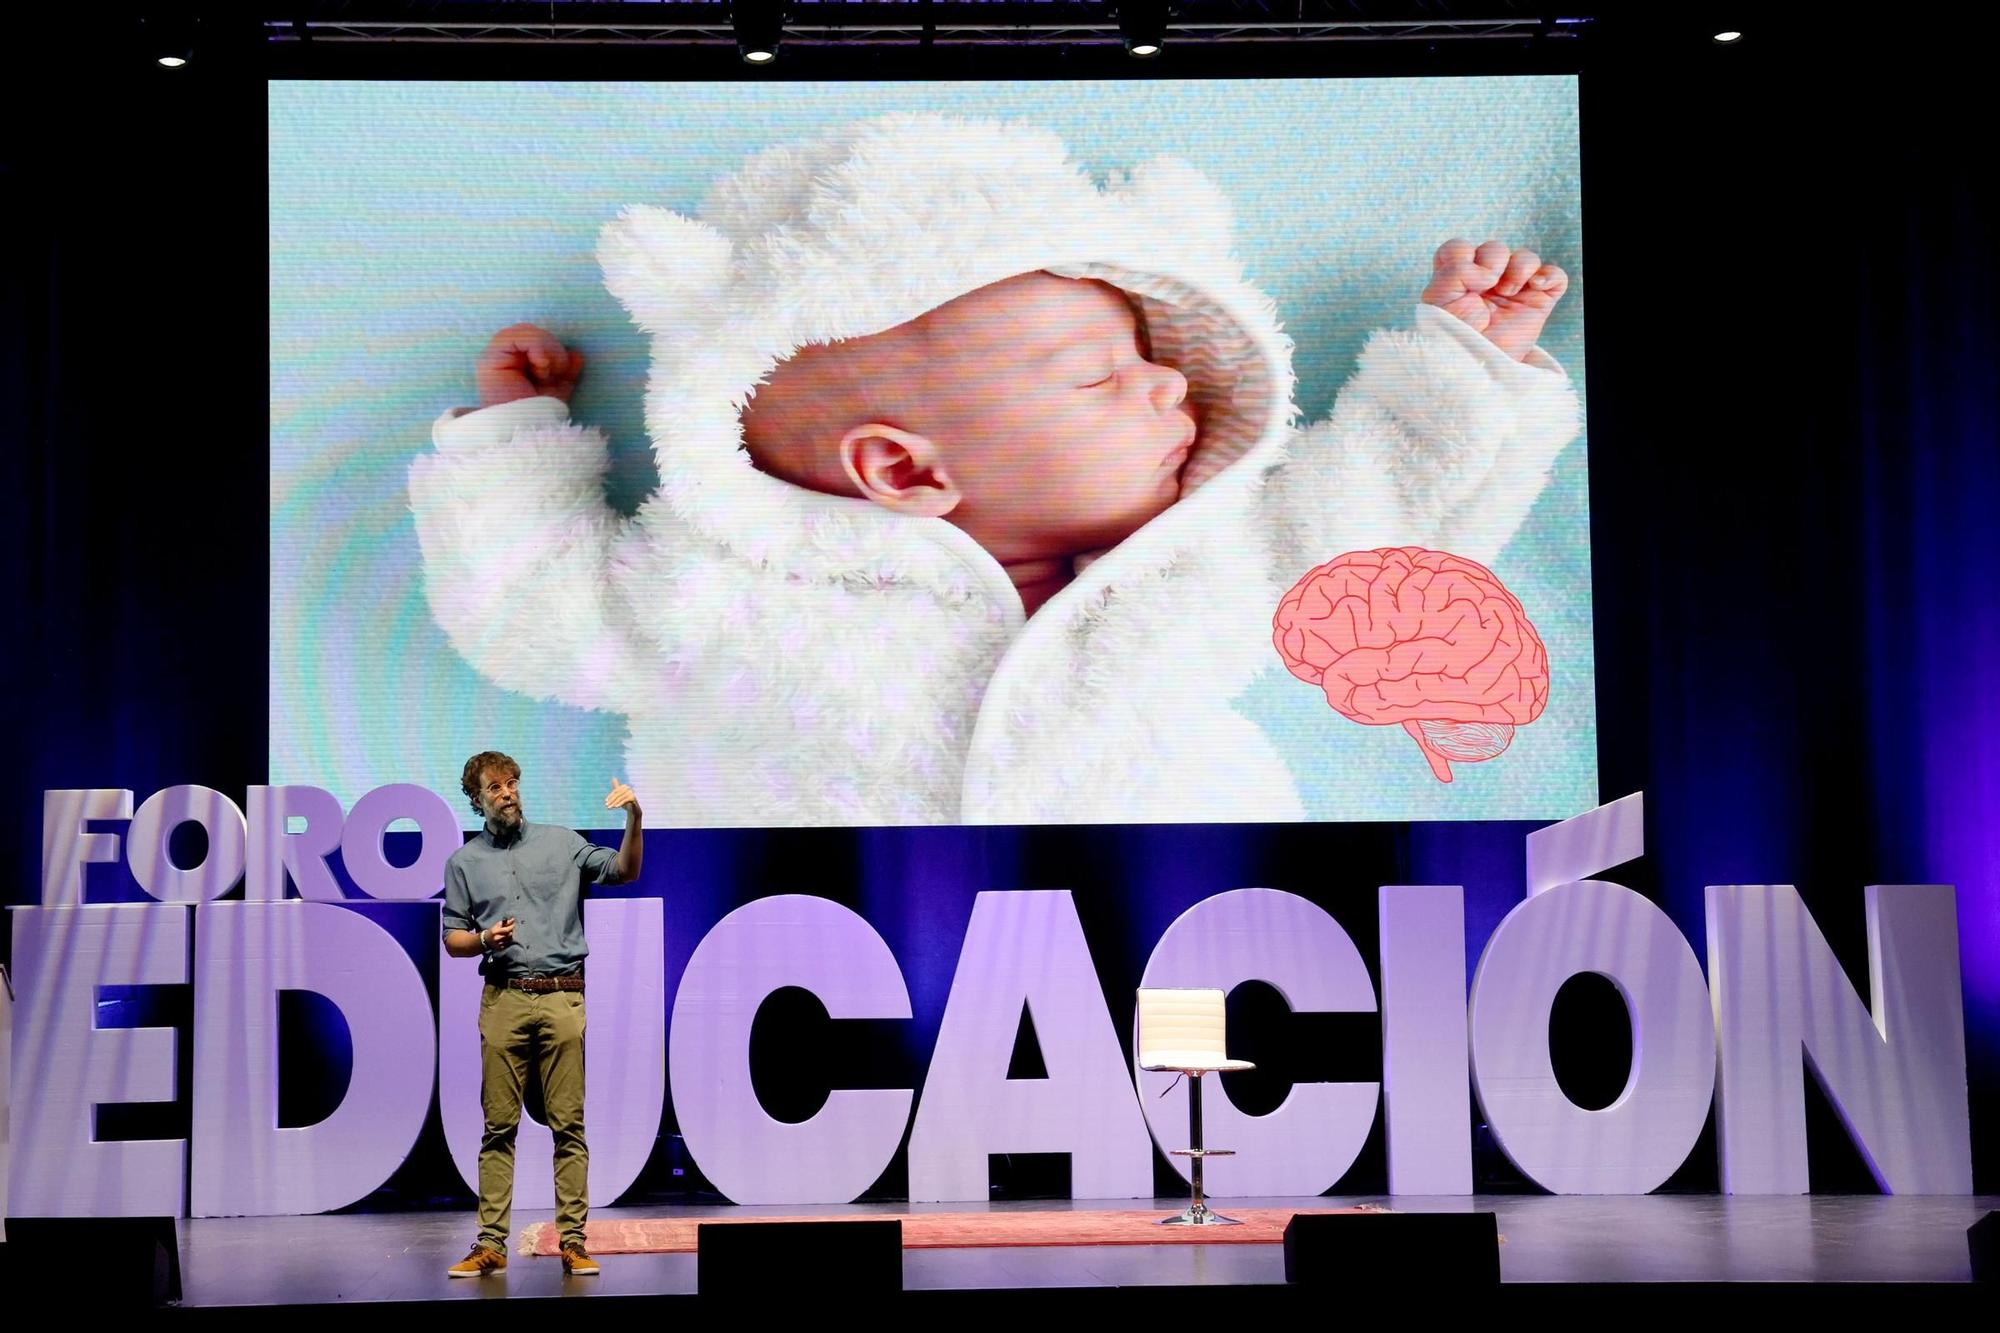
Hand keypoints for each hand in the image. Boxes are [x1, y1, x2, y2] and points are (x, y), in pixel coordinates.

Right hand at [476, 323, 584, 406]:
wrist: (529, 432)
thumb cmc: (541, 416)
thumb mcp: (559, 391)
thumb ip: (566, 372)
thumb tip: (576, 354)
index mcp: (517, 365)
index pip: (538, 340)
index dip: (556, 351)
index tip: (563, 374)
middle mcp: (503, 360)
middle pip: (533, 333)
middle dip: (553, 350)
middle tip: (553, 374)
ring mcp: (494, 359)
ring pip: (526, 332)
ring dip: (546, 351)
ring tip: (545, 374)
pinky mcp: (488, 360)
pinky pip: (516, 336)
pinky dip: (537, 347)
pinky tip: (540, 367)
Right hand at [485, 917, 517, 949]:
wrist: (485, 941)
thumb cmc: (493, 931)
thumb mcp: (497, 925)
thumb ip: (506, 922)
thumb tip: (513, 919)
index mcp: (495, 932)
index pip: (507, 930)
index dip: (512, 927)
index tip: (514, 925)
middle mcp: (496, 939)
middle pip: (509, 935)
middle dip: (511, 932)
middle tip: (510, 930)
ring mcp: (498, 944)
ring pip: (509, 940)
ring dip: (510, 936)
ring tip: (507, 934)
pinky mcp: (500, 949)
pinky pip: (508, 944)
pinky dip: (508, 941)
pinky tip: (506, 939)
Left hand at [605, 777, 640, 820]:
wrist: (634, 809)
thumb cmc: (625, 801)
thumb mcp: (620, 794)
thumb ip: (617, 786)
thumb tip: (613, 777)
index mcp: (624, 786)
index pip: (615, 791)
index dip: (610, 796)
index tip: (605, 801)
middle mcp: (628, 788)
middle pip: (617, 794)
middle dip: (611, 800)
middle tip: (606, 805)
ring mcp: (631, 792)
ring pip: (620, 798)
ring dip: (614, 803)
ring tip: (609, 807)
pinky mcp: (633, 797)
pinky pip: (624, 800)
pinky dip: (620, 804)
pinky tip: (615, 807)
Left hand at [1421, 239, 1568, 362]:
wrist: (1476, 364)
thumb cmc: (1453, 335)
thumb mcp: (1439, 298)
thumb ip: (1454, 269)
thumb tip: (1489, 271)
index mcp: (1458, 280)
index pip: (1460, 249)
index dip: (1462, 254)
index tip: (1462, 279)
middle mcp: (1486, 283)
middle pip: (1495, 248)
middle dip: (1492, 261)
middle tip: (1488, 287)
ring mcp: (1514, 292)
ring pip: (1526, 257)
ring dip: (1518, 268)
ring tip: (1508, 292)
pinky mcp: (1538, 302)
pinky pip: (1555, 275)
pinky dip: (1550, 275)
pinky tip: (1536, 286)